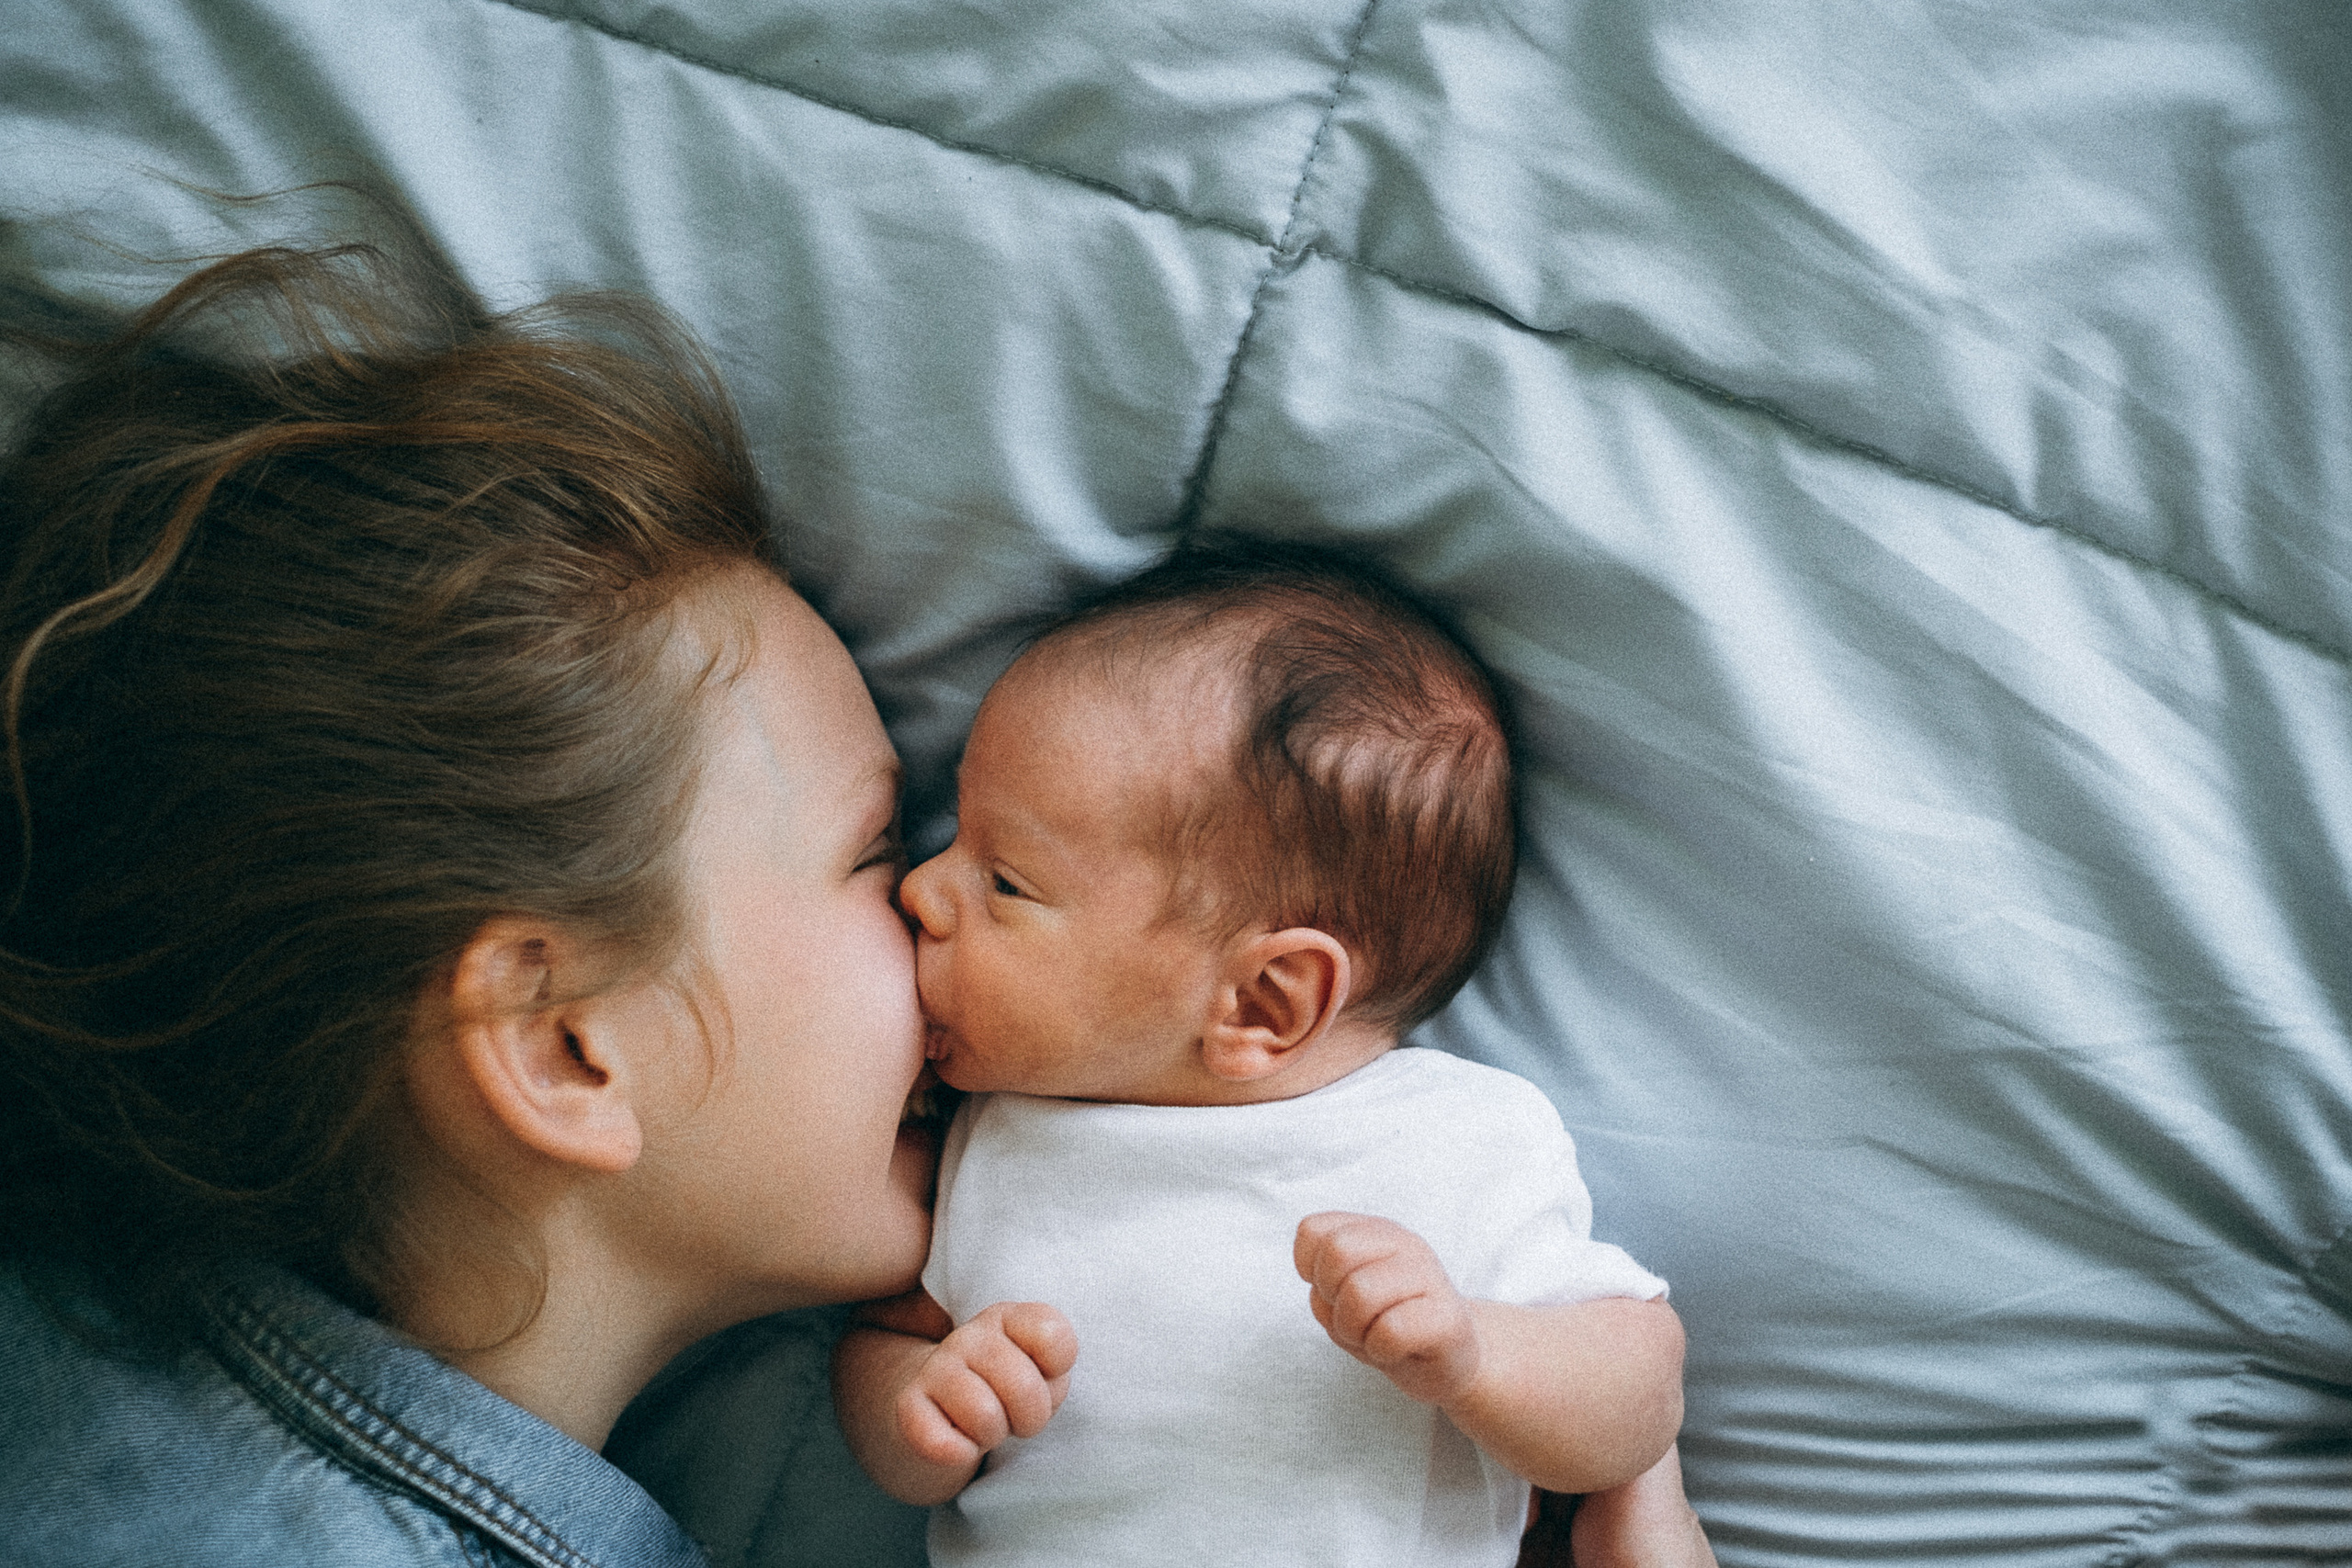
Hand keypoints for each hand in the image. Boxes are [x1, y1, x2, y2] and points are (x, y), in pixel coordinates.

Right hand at [896, 1301, 1076, 1468]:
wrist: (940, 1406)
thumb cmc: (1005, 1388)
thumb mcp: (1042, 1369)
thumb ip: (1057, 1358)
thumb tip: (1035, 1381)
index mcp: (1007, 1318)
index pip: (1053, 1336)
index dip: (1058, 1374)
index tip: (1043, 1380)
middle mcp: (970, 1336)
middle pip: (1025, 1388)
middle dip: (1032, 1418)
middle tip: (1014, 1416)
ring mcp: (935, 1367)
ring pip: (985, 1415)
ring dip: (993, 1435)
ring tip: (986, 1426)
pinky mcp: (907, 1405)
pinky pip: (939, 1442)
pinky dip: (958, 1453)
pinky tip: (959, 1444)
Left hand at [1294, 1211, 1478, 1404]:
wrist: (1450, 1361)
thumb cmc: (1389, 1327)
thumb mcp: (1343, 1300)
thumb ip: (1323, 1283)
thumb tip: (1320, 1290)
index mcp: (1376, 1232)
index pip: (1313, 1230)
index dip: (1310, 1269)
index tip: (1332, 1292)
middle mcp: (1405, 1244)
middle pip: (1336, 1252)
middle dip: (1331, 1298)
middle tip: (1353, 1319)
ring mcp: (1431, 1277)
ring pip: (1359, 1293)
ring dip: (1353, 1330)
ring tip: (1373, 1337)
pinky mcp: (1448, 1318)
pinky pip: (1390, 1332)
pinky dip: (1380, 1350)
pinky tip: (1396, 1350)